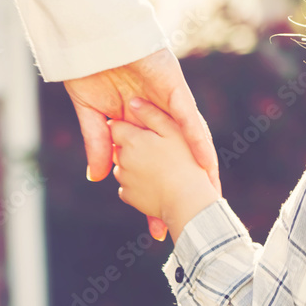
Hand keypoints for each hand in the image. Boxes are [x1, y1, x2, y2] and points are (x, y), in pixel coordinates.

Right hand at [62, 48, 219, 239]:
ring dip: (201, 167)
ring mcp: (169, 101)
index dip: (155, 193)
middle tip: (193, 219)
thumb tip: (99, 178)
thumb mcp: (92, 114)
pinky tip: (204, 160)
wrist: (89, 35)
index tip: (156, 224)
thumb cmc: (88, 67)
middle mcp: (161, 116)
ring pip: (191, 140)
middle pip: (178, 157)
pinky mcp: (173, 87)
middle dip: (184, 187)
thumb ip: (100, 144)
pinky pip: (188, 116)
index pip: (155, 163)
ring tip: (211, 193)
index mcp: (142, 123)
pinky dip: (196, 139)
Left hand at [110, 99, 220, 242]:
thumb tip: (134, 102)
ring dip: (136, 165)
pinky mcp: (128, 197)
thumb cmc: (186, 163)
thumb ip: (152, 114)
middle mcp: (122, 158)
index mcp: (132, 139)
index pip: (116, 126)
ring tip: (161, 168)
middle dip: (132, 146)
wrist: (188, 203)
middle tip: (157, 150)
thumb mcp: (175, 131)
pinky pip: (128, 185)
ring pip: (123, 166)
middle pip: (119, 146)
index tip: (145, 131)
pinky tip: (157, 183)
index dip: (130, 127)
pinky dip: (139, 184)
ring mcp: (124, 179)